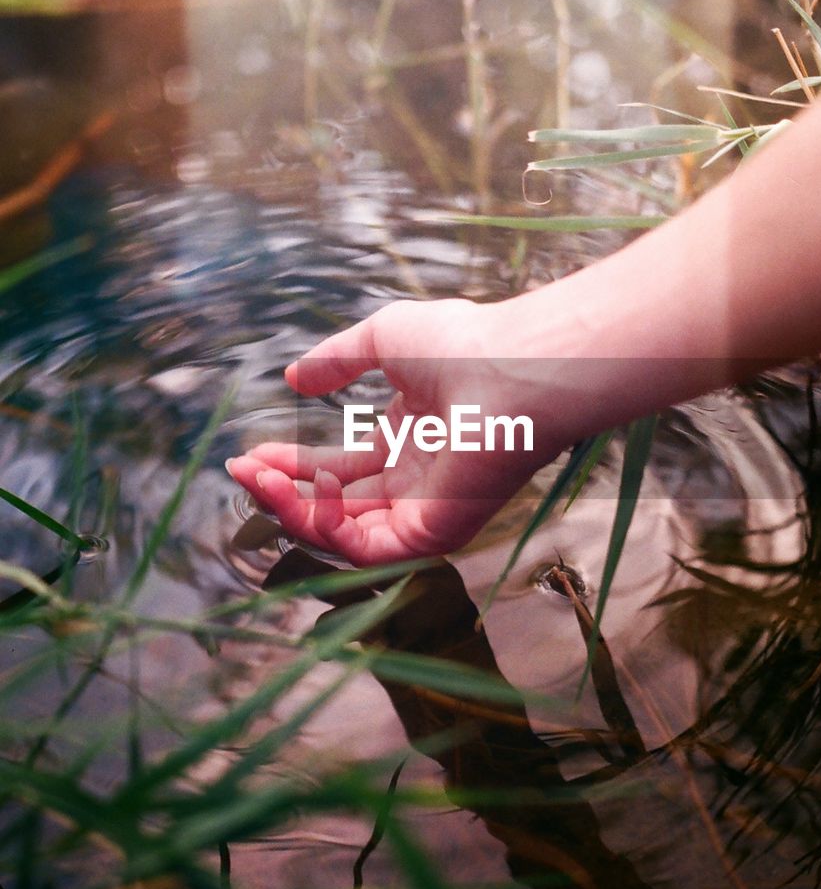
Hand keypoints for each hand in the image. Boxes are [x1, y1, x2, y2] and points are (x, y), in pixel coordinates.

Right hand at [226, 298, 564, 564]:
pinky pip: (369, 548)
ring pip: (344, 531)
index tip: (249, 455)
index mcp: (410, 441)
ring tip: (256, 480)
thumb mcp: (383, 339)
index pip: (339, 467)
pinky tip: (305, 492)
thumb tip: (293, 377)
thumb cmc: (463, 345)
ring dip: (293, 510)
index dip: (291, 465)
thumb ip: (335, 360)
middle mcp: (416, 481)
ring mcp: (425, 511)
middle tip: (240, 471)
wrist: (512, 369)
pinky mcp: (434, 534)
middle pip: (334, 504)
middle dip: (281, 491)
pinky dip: (329, 528)